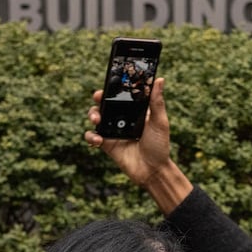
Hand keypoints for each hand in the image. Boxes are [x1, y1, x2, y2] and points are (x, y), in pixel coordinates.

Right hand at [84, 79, 191, 213]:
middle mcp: (121, 119)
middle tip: (98, 97)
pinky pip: (92, 137)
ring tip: (97, 120)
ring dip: (92, 115)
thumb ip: (157, 102)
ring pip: (96, 117)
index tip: (110, 82)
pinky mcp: (106, 144)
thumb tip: (159, 80)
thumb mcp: (160, 122)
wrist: (153, 171)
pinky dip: (91, 137)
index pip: (121, 95)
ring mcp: (112, 131)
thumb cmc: (159, 146)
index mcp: (134, 111)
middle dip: (98, 98)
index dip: (113, 87)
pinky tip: (98, 140)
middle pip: (104, 103)